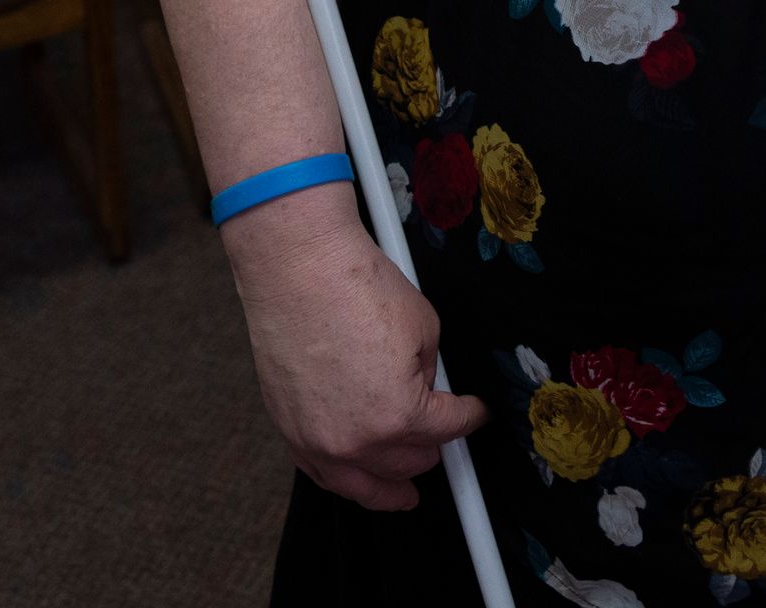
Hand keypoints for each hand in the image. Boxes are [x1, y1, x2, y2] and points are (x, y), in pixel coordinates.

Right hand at [225, 194, 489, 508]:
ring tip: (405, 496)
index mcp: (399, 415)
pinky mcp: (289, 429)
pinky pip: (321, 473)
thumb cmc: (354, 287)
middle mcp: (356, 439)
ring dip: (390, 487)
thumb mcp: (424, 328)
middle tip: (441, 436)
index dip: (470, 416)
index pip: (449, 428)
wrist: (299, 268)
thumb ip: (429, 372)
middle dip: (432, 446)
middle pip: (410, 461)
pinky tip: (357, 482)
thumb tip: (426, 389)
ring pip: (363, 485)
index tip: (476, 413)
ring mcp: (317, 440)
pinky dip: (344, 479)